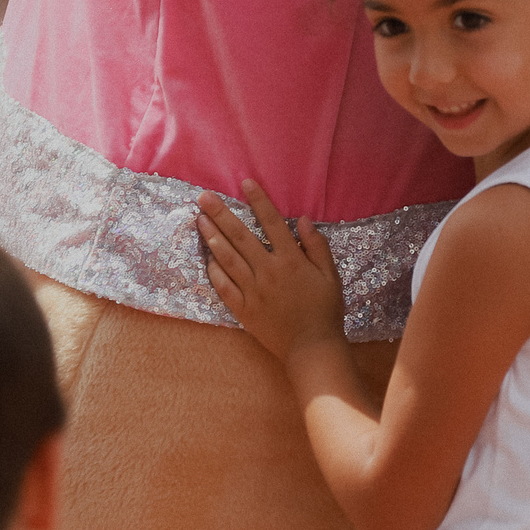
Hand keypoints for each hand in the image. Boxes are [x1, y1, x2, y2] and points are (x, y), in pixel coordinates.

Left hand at [196, 181, 346, 365]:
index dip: (258, 201)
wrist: (311, 347)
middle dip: (221, 214)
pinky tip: (206, 257)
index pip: (271, 222)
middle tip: (203, 196)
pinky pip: (223, 286)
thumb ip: (317, 246)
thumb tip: (303, 220)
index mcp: (291, 260)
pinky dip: (214, 270)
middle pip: (240, 236)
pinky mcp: (243, 309)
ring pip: (227, 258)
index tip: (245, 183)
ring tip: (199, 219)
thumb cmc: (325, 310)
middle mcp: (268, 271)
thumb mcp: (330, 275)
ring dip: (212, 237)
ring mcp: (252, 290)